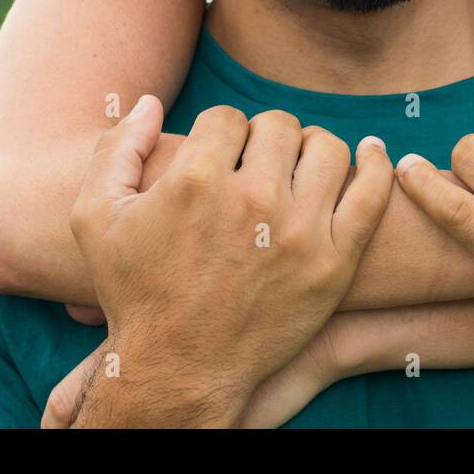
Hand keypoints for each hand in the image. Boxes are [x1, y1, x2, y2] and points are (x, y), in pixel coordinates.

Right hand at [66, 98, 393, 424]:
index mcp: (195, 181)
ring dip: (310, 150)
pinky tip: (371, 152)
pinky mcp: (334, 262)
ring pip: (325, 148)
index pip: (226, 118)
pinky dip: (377, 164)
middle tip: (253, 166)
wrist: (177, 371)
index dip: (218, 135)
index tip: (216, 161)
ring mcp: (299, 232)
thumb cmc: (135, 292)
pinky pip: (371, 193)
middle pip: (277, 126)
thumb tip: (151, 102)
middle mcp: (252, 200)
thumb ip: (116, 148)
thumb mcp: (96, 217)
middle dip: (262, 139)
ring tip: (296, 169)